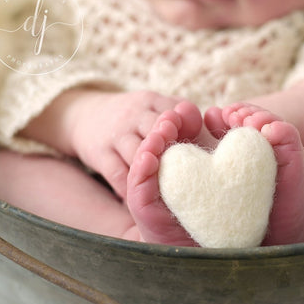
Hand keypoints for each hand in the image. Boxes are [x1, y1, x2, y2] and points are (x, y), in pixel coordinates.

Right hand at [68, 90, 201, 198]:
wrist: (85, 115)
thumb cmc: (135, 119)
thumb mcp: (156, 109)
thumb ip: (185, 119)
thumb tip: (217, 131)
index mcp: (153, 102)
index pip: (177, 113)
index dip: (192, 132)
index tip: (204, 154)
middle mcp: (134, 115)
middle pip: (158, 131)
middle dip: (174, 151)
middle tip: (193, 178)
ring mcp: (116, 134)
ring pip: (138, 153)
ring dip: (155, 173)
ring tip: (173, 194)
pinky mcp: (100, 153)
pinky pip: (117, 174)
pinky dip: (131, 189)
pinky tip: (147, 201)